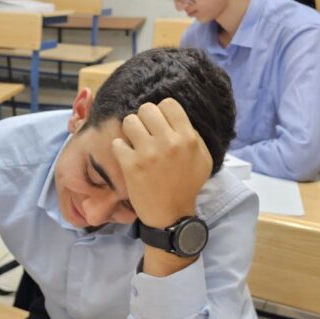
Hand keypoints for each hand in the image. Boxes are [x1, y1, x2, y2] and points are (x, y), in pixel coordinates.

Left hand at [112, 99, 211, 227]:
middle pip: (146, 109)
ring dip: (130, 132)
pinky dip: (120, 149)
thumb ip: (192, 135)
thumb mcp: (202, 158)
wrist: (171, 214)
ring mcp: (148, 153)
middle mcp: (168, 142)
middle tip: (144, 133)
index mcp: (187, 137)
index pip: (168, 104)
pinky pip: (117, 142)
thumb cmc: (187, 186)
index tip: (158, 124)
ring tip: (134, 143)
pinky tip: (127, 157)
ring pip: (129, 121)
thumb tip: (176, 117)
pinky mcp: (131, 165)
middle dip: (143, 120)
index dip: (161, 112)